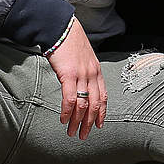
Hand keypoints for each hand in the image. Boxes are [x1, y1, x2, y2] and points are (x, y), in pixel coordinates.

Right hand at [45, 19, 106, 139]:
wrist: (61, 28)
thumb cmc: (69, 42)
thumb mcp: (82, 58)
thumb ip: (84, 72)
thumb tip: (79, 85)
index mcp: (96, 71)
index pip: (103, 97)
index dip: (101, 113)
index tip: (99, 125)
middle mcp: (92, 74)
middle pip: (94, 105)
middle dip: (89, 122)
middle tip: (84, 135)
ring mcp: (82, 75)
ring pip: (83, 104)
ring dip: (78, 121)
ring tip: (72, 132)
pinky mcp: (69, 74)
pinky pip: (70, 98)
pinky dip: (68, 111)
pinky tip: (64, 120)